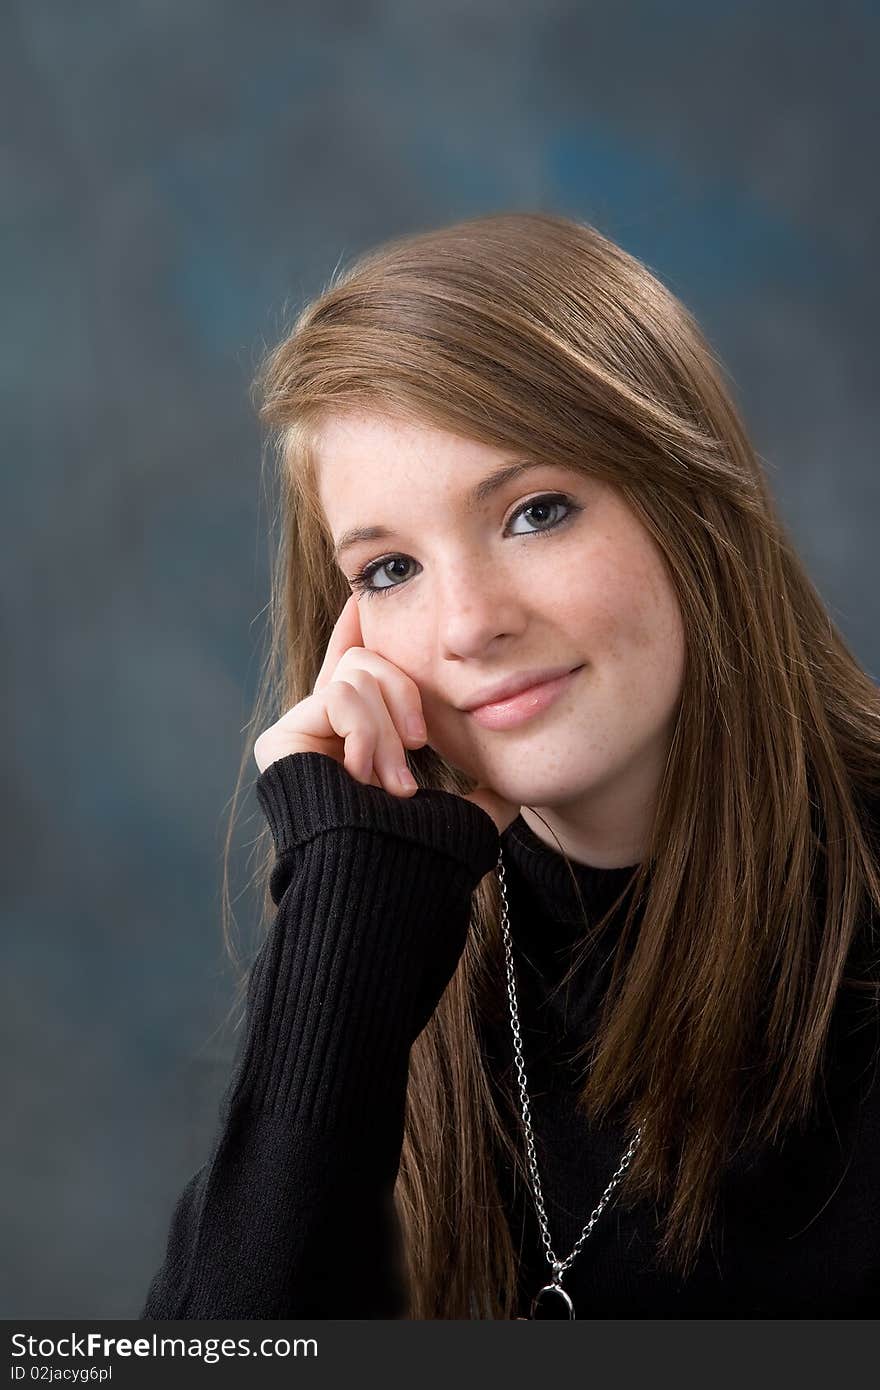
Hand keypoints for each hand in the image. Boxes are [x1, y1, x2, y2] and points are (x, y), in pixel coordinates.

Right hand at [253, 595, 519, 834]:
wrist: (386, 880)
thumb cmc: (425, 856)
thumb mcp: (469, 811)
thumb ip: (487, 787)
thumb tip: (517, 779)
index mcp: (362, 736)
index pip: (360, 665)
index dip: (360, 626)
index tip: (365, 595)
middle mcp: (327, 729)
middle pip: (370, 659)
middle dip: (405, 699)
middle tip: (416, 753)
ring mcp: (301, 732)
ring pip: (359, 675)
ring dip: (389, 730)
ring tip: (393, 783)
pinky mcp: (282, 739)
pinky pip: (338, 694)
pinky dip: (365, 731)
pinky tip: (365, 775)